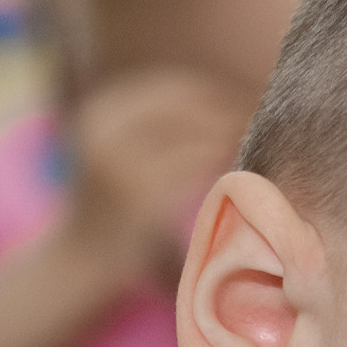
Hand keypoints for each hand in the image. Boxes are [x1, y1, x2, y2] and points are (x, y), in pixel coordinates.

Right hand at [62, 68, 252, 292]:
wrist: (79, 259)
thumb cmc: (109, 207)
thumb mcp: (119, 152)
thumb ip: (154, 126)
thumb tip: (221, 101)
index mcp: (103, 111)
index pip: (172, 87)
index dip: (216, 91)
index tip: (251, 95)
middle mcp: (108, 127)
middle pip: (187, 102)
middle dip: (230, 105)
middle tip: (267, 114)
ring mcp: (123, 158)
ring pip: (196, 130)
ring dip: (232, 129)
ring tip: (260, 138)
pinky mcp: (142, 190)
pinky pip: (197, 161)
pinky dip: (223, 156)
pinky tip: (241, 163)